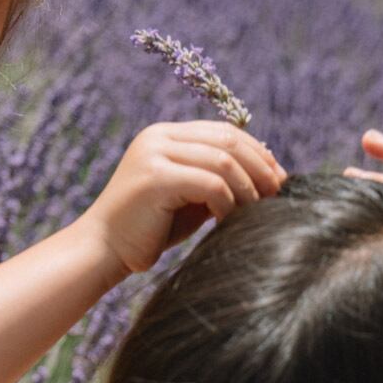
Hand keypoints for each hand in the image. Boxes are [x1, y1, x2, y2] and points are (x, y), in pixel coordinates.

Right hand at [88, 121, 285, 274]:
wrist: (104, 251)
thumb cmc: (148, 231)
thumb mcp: (189, 199)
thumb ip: (217, 182)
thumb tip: (266, 177)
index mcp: (165, 135)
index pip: (222, 131)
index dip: (256, 151)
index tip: (279, 177)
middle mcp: (159, 137)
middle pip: (227, 140)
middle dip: (260, 166)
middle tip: (279, 192)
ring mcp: (155, 154)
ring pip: (223, 160)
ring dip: (248, 187)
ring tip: (259, 210)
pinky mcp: (155, 177)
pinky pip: (210, 183)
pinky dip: (229, 202)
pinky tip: (232, 221)